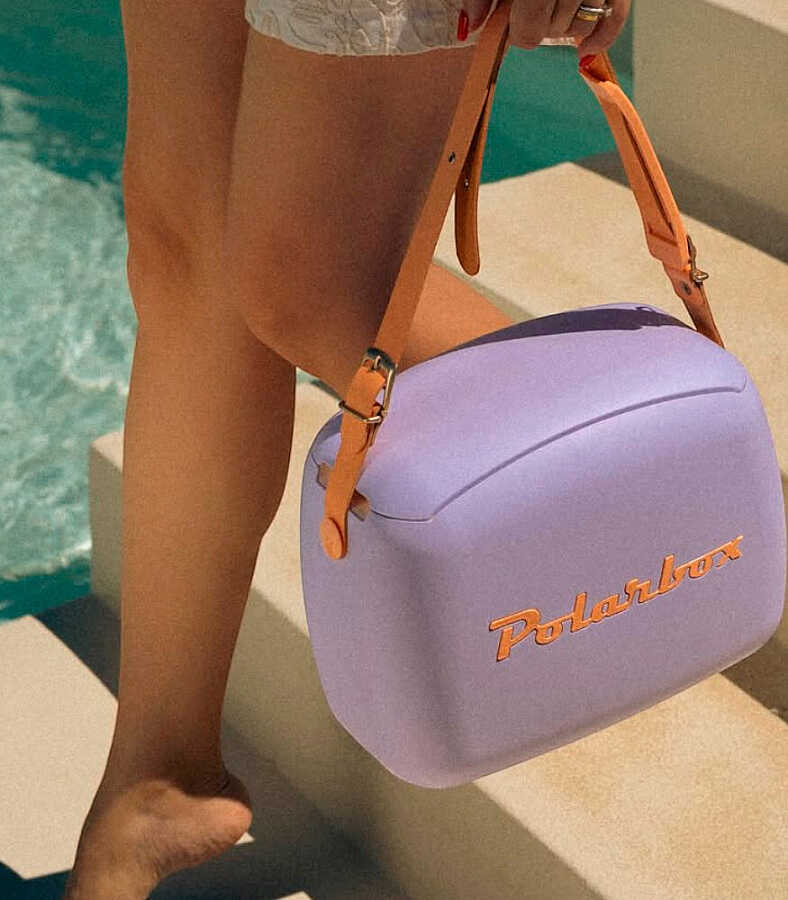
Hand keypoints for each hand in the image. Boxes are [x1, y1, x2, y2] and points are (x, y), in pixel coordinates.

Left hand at [462, 0, 631, 56]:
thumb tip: (469, 26)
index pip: (531, 31)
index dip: (519, 32)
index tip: (513, 25)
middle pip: (555, 29)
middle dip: (539, 23)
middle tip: (530, 7)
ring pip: (583, 24)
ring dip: (565, 23)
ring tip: (553, 5)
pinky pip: (616, 15)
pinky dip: (602, 36)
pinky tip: (584, 50)